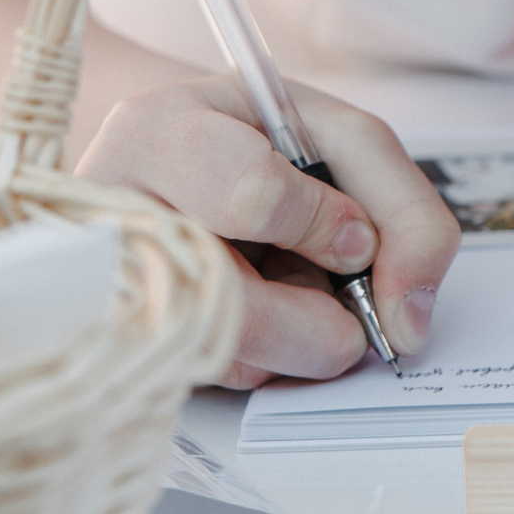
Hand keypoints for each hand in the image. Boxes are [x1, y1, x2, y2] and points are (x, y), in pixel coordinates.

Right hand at [79, 77, 462, 387]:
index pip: (252, 198)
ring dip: (293, 346)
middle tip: (344, 309)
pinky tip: (257, 316)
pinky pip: (212, 382)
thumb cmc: (256, 145)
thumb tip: (407, 317)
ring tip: (291, 296)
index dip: (323, 228)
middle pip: (231, 307)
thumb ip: (399, 208)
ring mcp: (107, 288)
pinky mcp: (123, 349)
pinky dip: (262, 360)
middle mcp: (110, 216)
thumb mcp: (340, 141)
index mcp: (160, 132)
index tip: (353, 239)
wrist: (168, 165)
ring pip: (224, 360)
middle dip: (317, 324)